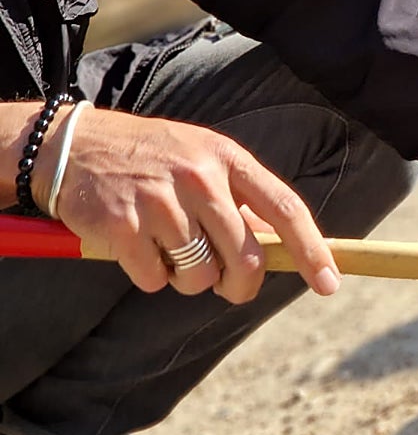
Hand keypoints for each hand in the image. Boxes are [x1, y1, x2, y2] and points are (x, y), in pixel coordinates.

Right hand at [32, 105, 339, 302]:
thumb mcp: (202, 161)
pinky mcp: (123, 226)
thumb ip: (242, 201)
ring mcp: (160, 201)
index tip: (330, 283)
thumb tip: (284, 249)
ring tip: (168, 250)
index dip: (312, 251)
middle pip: (246, 256)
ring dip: (188, 279)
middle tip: (228, 288)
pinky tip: (135, 248)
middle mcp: (199, 176)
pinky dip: (150, 277)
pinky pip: (155, 279)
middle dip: (242, 285)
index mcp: (228, 158)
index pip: (285, 209)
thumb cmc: (150, 160)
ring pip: (199, 275)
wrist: (69, 146)